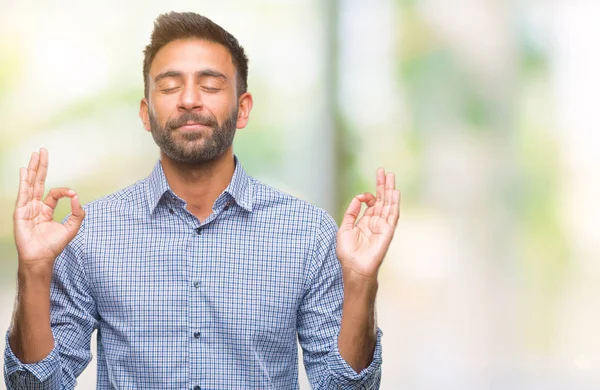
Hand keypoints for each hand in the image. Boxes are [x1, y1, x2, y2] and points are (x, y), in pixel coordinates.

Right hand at [13, 148, 84, 267]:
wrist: (41, 257)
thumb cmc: (53, 245)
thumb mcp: (71, 228)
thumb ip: (77, 213)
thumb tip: (77, 196)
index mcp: (46, 209)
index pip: (54, 193)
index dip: (64, 191)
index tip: (73, 194)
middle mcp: (35, 206)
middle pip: (38, 181)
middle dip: (41, 166)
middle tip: (43, 151)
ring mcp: (27, 208)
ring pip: (31, 184)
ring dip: (33, 168)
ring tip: (35, 154)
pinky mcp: (21, 212)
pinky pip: (23, 194)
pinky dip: (24, 181)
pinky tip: (25, 170)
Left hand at [337, 168, 399, 279]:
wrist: (354, 268)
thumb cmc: (348, 253)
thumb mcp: (345, 228)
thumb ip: (352, 212)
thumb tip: (359, 198)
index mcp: (365, 222)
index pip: (372, 203)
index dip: (368, 195)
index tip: (363, 195)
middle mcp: (376, 222)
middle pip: (382, 199)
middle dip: (382, 185)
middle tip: (384, 171)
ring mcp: (383, 226)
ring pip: (388, 204)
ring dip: (390, 190)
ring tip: (391, 176)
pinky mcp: (388, 231)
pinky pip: (392, 215)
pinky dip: (394, 204)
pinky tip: (395, 192)